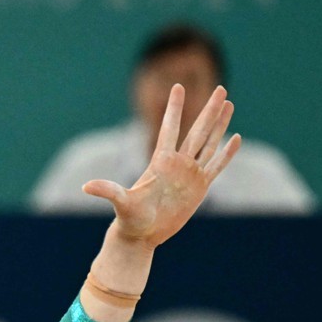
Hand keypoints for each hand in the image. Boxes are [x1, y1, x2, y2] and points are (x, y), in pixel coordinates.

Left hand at [82, 84, 240, 248]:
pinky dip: (226, 153)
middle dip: (208, 109)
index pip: (170, 128)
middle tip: (221, 87)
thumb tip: (86, 187)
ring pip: (209, 143)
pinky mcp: (199, 187)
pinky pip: (216, 166)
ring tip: (228, 104)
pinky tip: (236, 138)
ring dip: (219, 124)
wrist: (141, 235)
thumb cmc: (130, 219)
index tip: (178, 86)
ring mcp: (190, 173)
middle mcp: (177, 163)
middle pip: (197, 130)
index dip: (175, 108)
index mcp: (160, 161)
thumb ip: (108, 191)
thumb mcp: (121, 203)